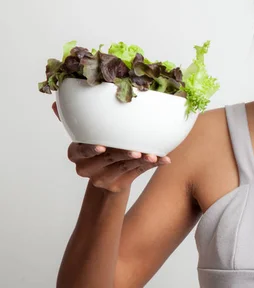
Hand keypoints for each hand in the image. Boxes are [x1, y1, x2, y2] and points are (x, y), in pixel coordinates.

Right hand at [52, 102, 171, 192]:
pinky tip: (164, 160)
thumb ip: (75, 119)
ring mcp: (102, 179)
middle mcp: (86, 168)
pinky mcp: (118, 185)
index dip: (91, 149)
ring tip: (154, 154)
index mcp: (76, 153)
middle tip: (137, 150)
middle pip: (107, 159)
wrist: (107, 176)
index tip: (102, 147)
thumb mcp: (85, 134)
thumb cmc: (98, 146)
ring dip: (141, 160)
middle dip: (123, 153)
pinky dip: (151, 166)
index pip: (81, 151)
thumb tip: (55, 103)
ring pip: (124, 167)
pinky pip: (137, 173)